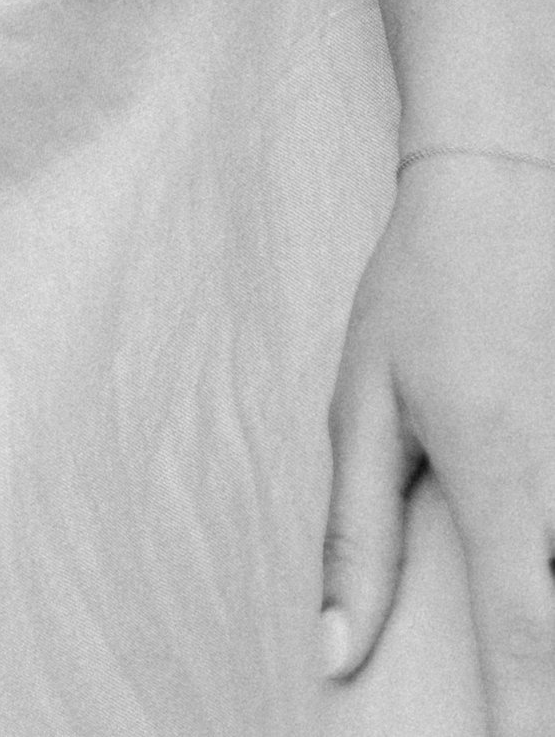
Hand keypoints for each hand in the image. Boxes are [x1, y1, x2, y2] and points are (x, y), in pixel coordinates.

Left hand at [321, 152, 554, 723]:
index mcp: (497, 469)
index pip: (522, 628)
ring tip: (528, 676)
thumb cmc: (418, 293)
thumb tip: (333, 652)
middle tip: (518, 720)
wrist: (497, 184)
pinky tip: (546, 588)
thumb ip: (355, 536)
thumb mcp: (364, 402)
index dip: (524, 715)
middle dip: (549, 687)